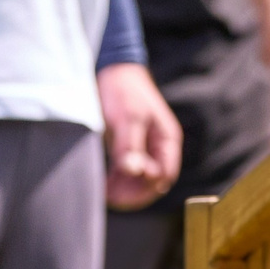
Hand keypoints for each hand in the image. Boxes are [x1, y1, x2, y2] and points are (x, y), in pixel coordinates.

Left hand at [98, 61, 182, 210]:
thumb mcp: (126, 118)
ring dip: (125, 189)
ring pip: (140, 179)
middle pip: (153, 182)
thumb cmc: (123, 92)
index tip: (121, 191)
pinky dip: (118, 181)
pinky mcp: (129, 147)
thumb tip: (135, 173)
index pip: (164, 175)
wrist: (112, 71)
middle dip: (134, 193)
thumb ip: (130, 146)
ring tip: (103, 191)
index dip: (146, 187)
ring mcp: (144, 148)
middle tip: (110, 197)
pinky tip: (103, 183)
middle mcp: (158, 146)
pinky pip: (128, 172)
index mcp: (166, 139)